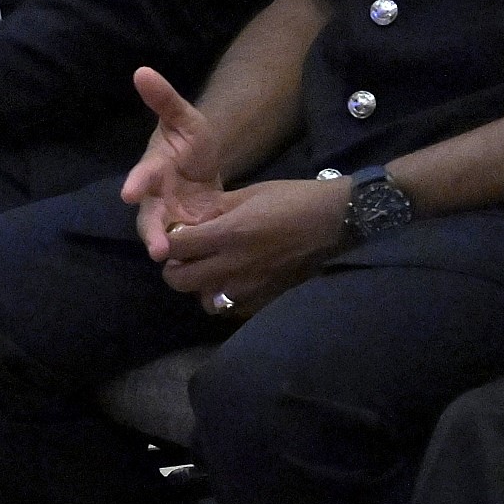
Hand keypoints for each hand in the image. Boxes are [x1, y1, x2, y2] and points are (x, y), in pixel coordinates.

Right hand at [121, 68, 227, 259]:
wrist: (206, 165)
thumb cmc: (190, 140)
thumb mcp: (185, 118)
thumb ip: (164, 99)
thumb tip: (142, 70)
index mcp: (153, 168)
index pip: (142, 175)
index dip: (136, 183)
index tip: (129, 193)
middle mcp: (155, 197)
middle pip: (148, 218)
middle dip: (152, 233)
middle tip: (157, 249)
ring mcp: (169, 217)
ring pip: (162, 237)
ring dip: (167, 250)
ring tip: (174, 262)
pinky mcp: (185, 232)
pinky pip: (185, 247)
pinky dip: (191, 256)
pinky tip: (204, 267)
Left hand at [152, 176, 349, 312]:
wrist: (335, 221)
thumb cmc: (293, 200)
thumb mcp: (249, 194)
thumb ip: (215, 210)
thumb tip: (191, 220)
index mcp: (227, 234)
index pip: (175, 246)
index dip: (169, 241)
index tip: (176, 236)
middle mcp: (233, 266)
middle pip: (179, 280)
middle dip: (175, 268)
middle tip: (186, 258)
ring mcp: (249, 288)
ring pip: (204, 300)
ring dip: (201, 288)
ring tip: (211, 272)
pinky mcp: (266, 300)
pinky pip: (232, 309)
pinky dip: (227, 298)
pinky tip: (234, 283)